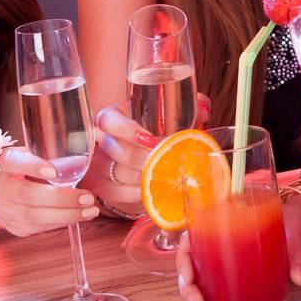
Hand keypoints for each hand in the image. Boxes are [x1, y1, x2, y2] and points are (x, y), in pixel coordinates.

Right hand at [0, 146, 98, 236]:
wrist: (4, 192)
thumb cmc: (26, 168)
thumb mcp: (36, 155)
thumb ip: (54, 155)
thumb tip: (82, 159)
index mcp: (3, 161)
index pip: (14, 162)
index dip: (33, 166)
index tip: (53, 171)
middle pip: (27, 194)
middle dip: (61, 198)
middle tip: (87, 197)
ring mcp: (4, 209)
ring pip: (35, 216)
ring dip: (66, 214)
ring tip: (90, 210)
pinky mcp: (14, 226)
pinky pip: (39, 227)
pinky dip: (61, 222)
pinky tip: (78, 216)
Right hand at [85, 93, 213, 215]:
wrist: (130, 161)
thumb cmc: (147, 134)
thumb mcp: (162, 118)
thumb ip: (185, 108)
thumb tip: (204, 107)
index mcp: (111, 118)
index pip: (108, 120)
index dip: (127, 130)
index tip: (150, 140)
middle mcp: (99, 140)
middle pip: (117, 151)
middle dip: (145, 159)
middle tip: (168, 163)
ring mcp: (97, 165)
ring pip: (121, 173)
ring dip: (147, 177)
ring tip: (170, 177)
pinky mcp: (101, 187)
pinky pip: (121, 193)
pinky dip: (142, 194)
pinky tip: (159, 191)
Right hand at [173, 198, 300, 300]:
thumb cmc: (292, 223)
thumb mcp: (294, 234)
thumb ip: (296, 254)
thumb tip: (299, 278)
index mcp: (224, 223)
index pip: (191, 239)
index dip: (183, 259)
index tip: (189, 276)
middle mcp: (218, 242)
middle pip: (190, 263)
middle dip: (187, 287)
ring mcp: (224, 260)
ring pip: (197, 279)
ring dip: (192, 298)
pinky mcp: (233, 274)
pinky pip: (212, 287)